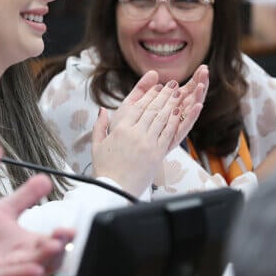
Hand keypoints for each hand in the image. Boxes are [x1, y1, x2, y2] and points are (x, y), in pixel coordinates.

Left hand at [0, 175, 72, 275]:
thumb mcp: (5, 211)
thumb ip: (26, 197)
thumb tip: (47, 180)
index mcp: (23, 243)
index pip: (48, 242)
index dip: (61, 238)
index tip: (70, 229)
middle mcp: (15, 257)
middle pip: (45, 258)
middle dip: (57, 250)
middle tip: (64, 237)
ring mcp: (2, 267)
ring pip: (29, 267)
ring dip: (43, 259)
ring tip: (53, 247)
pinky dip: (21, 273)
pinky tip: (33, 268)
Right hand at [90, 70, 203, 195]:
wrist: (114, 190)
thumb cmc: (105, 169)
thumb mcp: (96, 144)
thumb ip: (100, 125)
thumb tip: (102, 110)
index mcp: (120, 129)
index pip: (138, 106)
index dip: (150, 95)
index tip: (157, 86)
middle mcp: (135, 134)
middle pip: (153, 109)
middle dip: (164, 95)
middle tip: (173, 85)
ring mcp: (148, 143)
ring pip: (162, 119)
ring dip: (171, 105)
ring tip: (179, 94)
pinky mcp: (157, 154)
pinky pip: (168, 134)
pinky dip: (174, 122)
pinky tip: (178, 113)